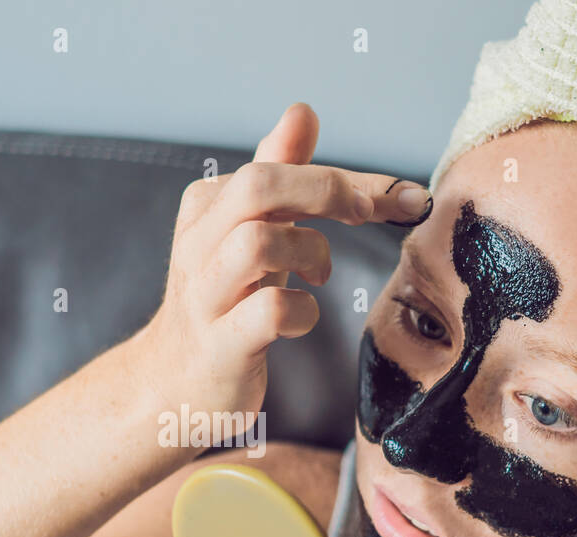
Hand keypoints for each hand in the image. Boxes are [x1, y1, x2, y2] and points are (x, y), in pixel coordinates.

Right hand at [129, 102, 432, 424]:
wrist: (172, 383)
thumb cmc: (223, 301)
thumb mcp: (248, 231)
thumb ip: (276, 174)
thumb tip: (301, 112)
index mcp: (207, 206)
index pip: (278, 166)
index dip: (350, 177)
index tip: (404, 196)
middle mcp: (198, 243)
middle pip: (259, 185)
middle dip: (327, 191)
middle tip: (365, 217)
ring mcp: (205, 295)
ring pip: (258, 241)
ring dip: (310, 253)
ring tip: (319, 277)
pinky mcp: (220, 343)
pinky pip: (269, 311)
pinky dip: (302, 312)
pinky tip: (302, 319)